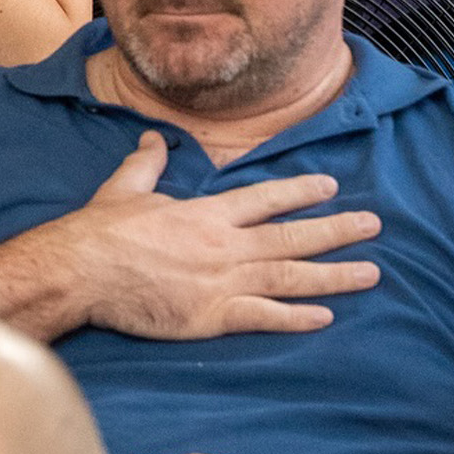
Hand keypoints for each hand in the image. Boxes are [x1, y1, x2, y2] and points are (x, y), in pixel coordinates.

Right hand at [64, 130, 381, 337]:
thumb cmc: (98, 231)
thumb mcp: (124, 188)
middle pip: (292, 236)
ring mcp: (221, 282)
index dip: (301, 192)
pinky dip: (296, 317)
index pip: (266, 198)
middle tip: (373, 226)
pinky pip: (264, 315)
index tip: (331, 188)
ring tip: (370, 272)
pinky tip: (325, 317)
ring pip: (290, 276)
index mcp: (206, 213)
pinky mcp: (211, 316)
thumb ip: (147, 163)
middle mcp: (224, 245)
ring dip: (334, 275)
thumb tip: (154, 137)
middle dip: (337, 231)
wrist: (80, 272)